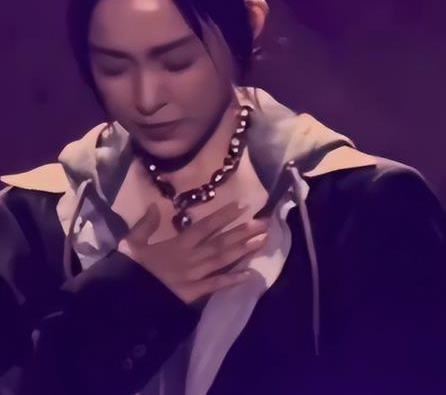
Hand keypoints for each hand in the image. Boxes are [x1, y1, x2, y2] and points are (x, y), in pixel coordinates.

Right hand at [117, 201, 266, 304]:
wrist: (122, 300)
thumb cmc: (127, 270)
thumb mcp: (131, 243)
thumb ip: (145, 224)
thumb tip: (153, 205)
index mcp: (177, 244)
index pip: (206, 226)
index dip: (225, 215)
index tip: (243, 205)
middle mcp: (191, 257)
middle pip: (221, 242)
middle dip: (243, 231)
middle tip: (264, 222)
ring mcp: (194, 276)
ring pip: (223, 260)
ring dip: (244, 250)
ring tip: (263, 240)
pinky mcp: (192, 294)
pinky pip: (215, 286)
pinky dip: (232, 281)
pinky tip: (250, 275)